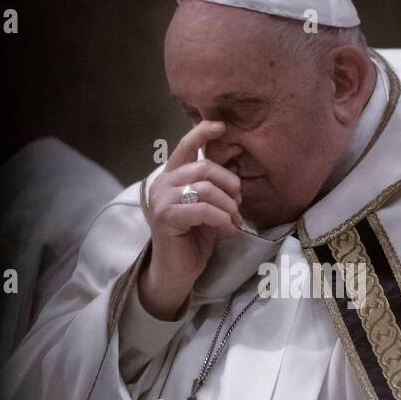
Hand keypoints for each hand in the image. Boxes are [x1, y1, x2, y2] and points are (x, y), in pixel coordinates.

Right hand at [139, 120, 242, 319]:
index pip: (185, 145)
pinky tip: (227, 229)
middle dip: (230, 184)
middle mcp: (163, 183)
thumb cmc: (193, 239)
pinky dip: (221, 219)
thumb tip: (235, 170)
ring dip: (228, 206)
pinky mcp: (166, 217)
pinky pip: (203, 209)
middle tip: (238, 204)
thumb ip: (214, 188)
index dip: (203, 132)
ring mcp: (162, 199)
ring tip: (233, 221)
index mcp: (172, 176)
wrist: (177, 272)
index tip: (222, 127)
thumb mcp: (208, 208)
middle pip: (205, 167)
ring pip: (206, 188)